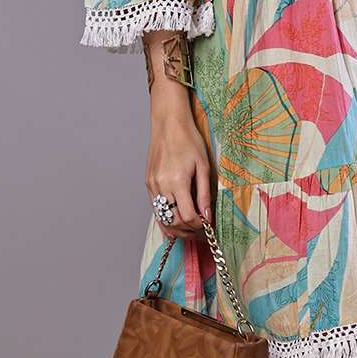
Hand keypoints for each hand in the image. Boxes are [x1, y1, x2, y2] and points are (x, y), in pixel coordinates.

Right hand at [146, 112, 212, 239]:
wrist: (168, 123)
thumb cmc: (188, 140)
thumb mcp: (203, 166)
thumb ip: (204, 193)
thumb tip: (207, 216)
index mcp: (177, 181)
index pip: (187, 216)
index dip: (199, 226)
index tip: (208, 227)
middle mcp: (161, 186)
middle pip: (174, 221)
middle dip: (188, 231)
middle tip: (202, 233)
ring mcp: (152, 185)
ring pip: (162, 217)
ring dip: (177, 228)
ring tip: (190, 231)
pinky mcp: (148, 183)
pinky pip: (155, 208)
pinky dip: (164, 219)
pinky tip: (173, 226)